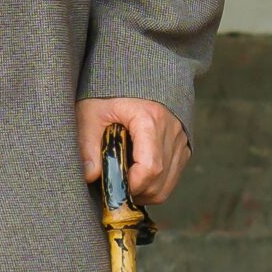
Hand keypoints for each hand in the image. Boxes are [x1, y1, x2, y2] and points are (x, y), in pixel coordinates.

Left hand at [77, 98, 191, 204]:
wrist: (132, 79)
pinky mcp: (183, 148)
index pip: (150, 167)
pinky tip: (136, 176)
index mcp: (150, 119)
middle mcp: (171, 130)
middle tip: (113, 186)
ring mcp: (180, 140)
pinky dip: (154, 186)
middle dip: (134, 192)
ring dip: (144, 192)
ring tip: (123, 181)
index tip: (113, 186)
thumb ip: (88, 144)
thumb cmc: (108, 96)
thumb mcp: (90, 114)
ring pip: (167, 185)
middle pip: (158, 181)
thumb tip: (90, 176)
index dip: (132, 185)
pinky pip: (172, 179)